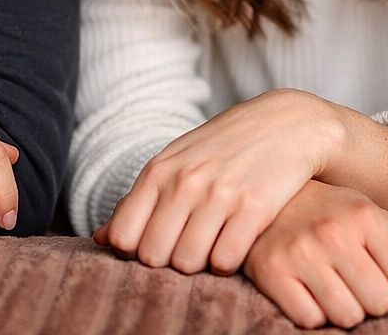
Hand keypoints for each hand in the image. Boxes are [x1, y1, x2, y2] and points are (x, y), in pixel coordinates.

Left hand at [96, 89, 342, 273]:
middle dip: (166, 261)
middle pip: (153, 256)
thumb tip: (101, 239)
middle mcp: (185, 182)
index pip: (124, 237)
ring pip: (187, 263)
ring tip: (211, 244)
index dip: (135, 252)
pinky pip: (225, 261)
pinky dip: (227, 260)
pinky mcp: (254, 209)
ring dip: (198, 263)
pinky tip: (234, 241)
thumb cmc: (223, 147)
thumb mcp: (176, 163)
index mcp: (160, 170)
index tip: (154, 246)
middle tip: (186, 248)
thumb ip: (139, 201)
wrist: (287, 124)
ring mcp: (219, 195)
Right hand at [243, 181, 387, 328]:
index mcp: (363, 214)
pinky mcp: (271, 270)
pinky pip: (309, 320)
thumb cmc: (326, 211)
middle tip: (353, 279)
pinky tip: (304, 288)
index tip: (383, 273)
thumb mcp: (370, 215)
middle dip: (372, 299)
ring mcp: (299, 251)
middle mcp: (332, 231)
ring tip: (330, 284)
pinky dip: (311, 312)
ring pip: (346, 317)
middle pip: (380, 303)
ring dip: (342, 309)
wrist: (265, 196)